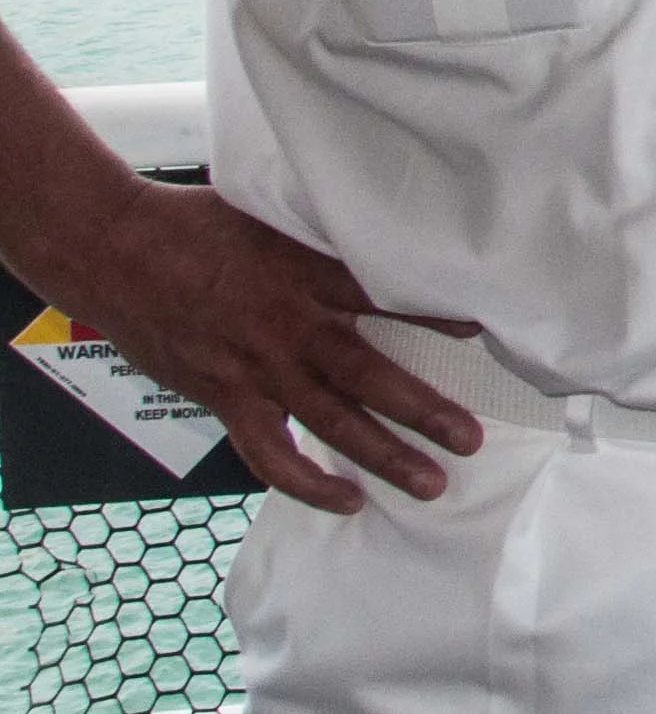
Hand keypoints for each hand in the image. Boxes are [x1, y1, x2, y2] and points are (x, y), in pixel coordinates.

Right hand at [52, 185, 480, 514]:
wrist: (113, 249)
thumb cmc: (196, 224)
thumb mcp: (272, 214)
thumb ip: (326, 236)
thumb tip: (385, 231)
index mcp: (306, 273)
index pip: (384, 296)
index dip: (435, 316)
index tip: (484, 333)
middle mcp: (287, 325)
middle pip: (366, 375)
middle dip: (423, 411)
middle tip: (471, 439)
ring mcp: (254, 367)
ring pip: (328, 421)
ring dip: (381, 456)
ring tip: (430, 482)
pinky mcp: (222, 395)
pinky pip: (268, 452)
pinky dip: (305, 482)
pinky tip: (344, 499)